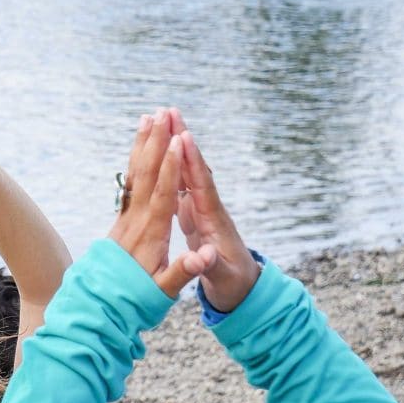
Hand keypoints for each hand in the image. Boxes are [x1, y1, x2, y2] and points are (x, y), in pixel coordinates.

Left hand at [108, 109, 215, 296]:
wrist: (101, 305)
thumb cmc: (135, 300)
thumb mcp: (162, 292)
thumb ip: (181, 273)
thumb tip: (200, 258)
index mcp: (151, 234)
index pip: (163, 194)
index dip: (171, 166)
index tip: (177, 140)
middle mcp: (135, 220)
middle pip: (146, 175)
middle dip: (155, 142)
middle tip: (163, 113)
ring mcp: (126, 218)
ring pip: (135, 174)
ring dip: (142, 144)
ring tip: (148, 117)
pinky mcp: (122, 219)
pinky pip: (130, 183)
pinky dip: (135, 161)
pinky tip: (138, 146)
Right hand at [169, 110, 259, 312]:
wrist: (243, 291)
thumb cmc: (233, 286)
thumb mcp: (222, 280)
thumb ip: (211, 267)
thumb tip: (206, 257)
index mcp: (214, 222)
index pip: (202, 186)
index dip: (193, 162)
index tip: (184, 136)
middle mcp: (209, 209)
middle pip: (194, 169)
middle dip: (183, 140)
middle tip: (170, 111)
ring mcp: (201, 210)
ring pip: (186, 173)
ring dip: (176, 147)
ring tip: (164, 120)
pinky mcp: (194, 215)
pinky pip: (180, 185)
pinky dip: (171, 166)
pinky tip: (160, 153)